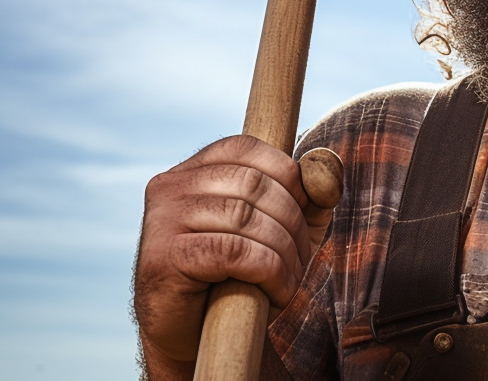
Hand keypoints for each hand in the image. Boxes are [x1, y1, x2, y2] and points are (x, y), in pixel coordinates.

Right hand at [133, 135, 332, 367]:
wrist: (194, 338)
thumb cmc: (240, 277)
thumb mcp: (284, 229)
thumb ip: (309, 196)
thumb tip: (325, 171)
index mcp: (192, 171)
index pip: (246, 148)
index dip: (287, 174)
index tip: (304, 210)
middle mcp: (170, 187)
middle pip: (252, 183)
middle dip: (292, 219)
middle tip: (302, 256)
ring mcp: (161, 221)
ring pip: (245, 217)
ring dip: (283, 250)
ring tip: (290, 278)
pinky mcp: (164, 259)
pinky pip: (233, 251)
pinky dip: (268, 270)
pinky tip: (276, 292)